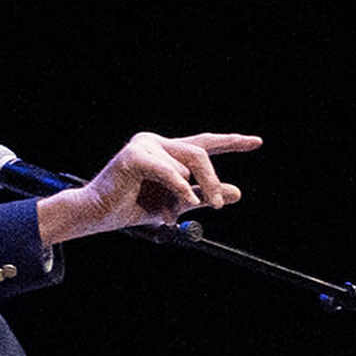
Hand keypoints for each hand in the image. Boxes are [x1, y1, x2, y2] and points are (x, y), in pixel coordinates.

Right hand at [39, 129, 257, 246]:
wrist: (99, 214)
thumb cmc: (133, 207)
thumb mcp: (177, 203)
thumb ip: (204, 196)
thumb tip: (237, 192)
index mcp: (166, 151)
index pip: (203, 143)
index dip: (231, 142)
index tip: (256, 142)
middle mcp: (155, 142)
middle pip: (199, 153)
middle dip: (212, 180)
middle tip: (218, 205)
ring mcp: (144, 146)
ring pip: (188, 161)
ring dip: (189, 191)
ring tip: (176, 211)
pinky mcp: (133, 156)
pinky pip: (168, 170)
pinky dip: (178, 187)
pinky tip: (181, 203)